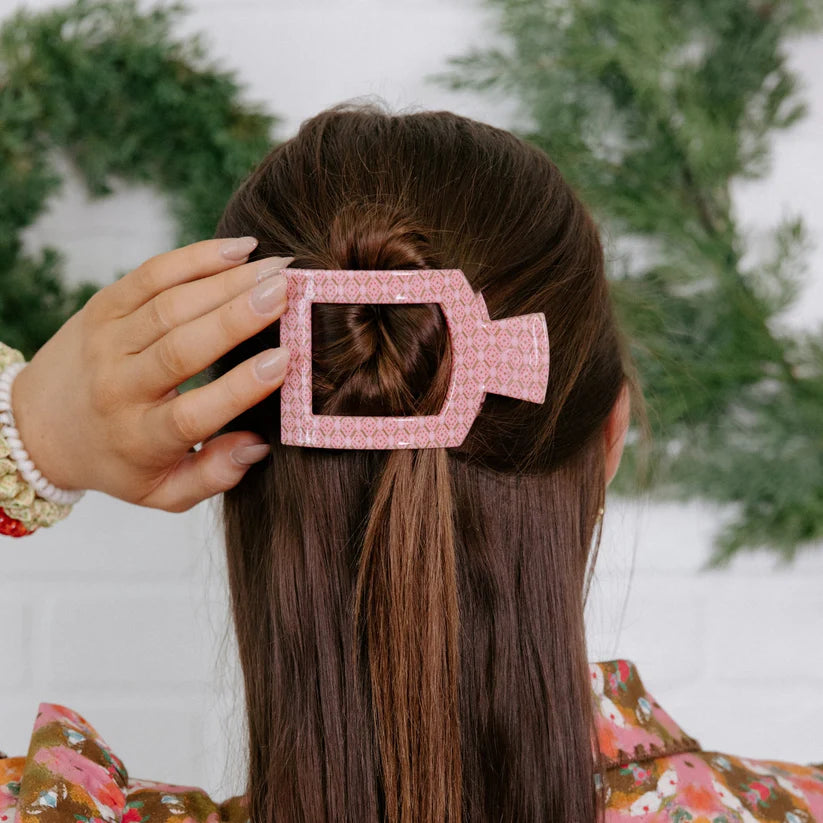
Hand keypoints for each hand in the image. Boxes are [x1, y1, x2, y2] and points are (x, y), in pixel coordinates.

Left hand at [11, 237, 292, 511]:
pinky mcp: (103, 305)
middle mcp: (119, 386)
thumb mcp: (161, 491)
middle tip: (286, 292)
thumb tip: (258, 445)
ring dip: (228, 281)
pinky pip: (152, 274)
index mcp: (139, 437)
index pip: (193, 414)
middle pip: (181, 347)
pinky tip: (240, 249)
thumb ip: (213, 477)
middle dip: (238, 317)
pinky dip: (197, 257)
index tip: (284, 360)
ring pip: (171, 304)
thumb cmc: (117, 460)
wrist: (38, 425)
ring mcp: (108, 340)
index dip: (239, 387)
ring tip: (277, 269)